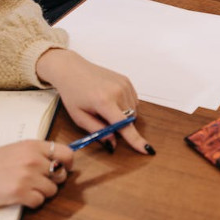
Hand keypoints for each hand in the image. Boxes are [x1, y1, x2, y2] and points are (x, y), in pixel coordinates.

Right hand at [0, 140, 73, 208]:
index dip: (67, 164)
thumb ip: (35, 153)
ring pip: (52, 190)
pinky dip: (32, 203)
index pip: (67, 153)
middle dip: (53, 181)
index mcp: (32, 146)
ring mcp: (27, 176)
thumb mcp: (14, 150)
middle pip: (61, 174)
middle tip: (37, 183)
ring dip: (41, 193)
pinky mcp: (20, 193)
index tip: (63, 169)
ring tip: (24, 190)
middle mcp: (33, 159)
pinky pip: (39, 201)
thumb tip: (58, 161)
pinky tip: (19, 198)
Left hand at [35, 49, 151, 154]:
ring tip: (104, 106)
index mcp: (103, 101)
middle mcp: (117, 92)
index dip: (136, 140)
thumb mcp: (79, 117)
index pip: (123, 125)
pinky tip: (111, 100)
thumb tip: (113, 143)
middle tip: (101, 118)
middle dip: (119, 125)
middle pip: (129, 120)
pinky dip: (125, 106)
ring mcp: (124, 85)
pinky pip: (133, 101)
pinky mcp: (127, 81)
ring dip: (122, 115)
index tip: (147, 149)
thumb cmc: (73, 92)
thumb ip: (97, 131)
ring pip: (132, 112)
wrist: (72, 69)